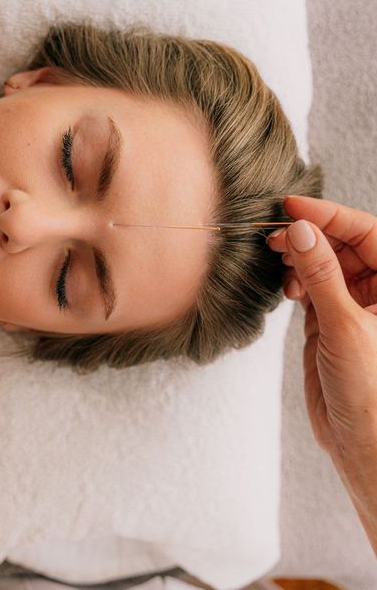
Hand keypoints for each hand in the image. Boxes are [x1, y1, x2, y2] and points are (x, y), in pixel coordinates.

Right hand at [267, 195, 376, 457]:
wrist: (360, 440)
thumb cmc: (371, 389)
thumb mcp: (344, 324)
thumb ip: (321, 275)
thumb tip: (301, 232)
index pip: (368, 233)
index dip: (331, 216)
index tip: (294, 207)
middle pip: (343, 245)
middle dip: (310, 236)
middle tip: (278, 235)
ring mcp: (351, 305)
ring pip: (323, 264)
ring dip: (299, 258)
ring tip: (278, 260)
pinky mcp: (328, 320)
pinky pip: (310, 286)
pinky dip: (294, 280)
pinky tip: (285, 286)